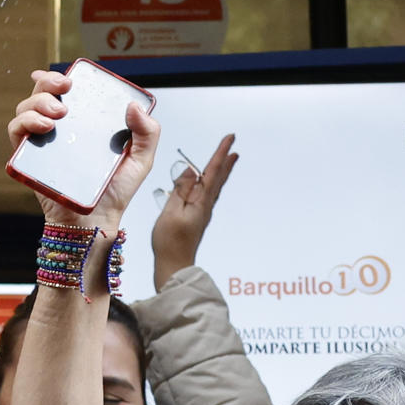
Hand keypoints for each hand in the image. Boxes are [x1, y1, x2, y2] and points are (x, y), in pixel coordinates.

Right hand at [7, 70, 159, 230]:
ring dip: (38, 102)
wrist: (95, 221)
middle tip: (64, 88)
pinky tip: (44, 127)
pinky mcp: (28, 157)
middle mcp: (60, 130)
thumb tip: (135, 106)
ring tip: (57, 114)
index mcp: (84, 125)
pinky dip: (25, 122)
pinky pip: (16, 131)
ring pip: (26, 107)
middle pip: (42, 94)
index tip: (70, 77)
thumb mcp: (141, 160)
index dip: (60, 78)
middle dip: (49, 83)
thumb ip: (148, 133)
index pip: (66, 93)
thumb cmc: (114, 194)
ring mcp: (43, 142)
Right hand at [152, 135, 237, 287]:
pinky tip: (207, 183)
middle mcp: (206, 206)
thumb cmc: (170, 242)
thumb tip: (190, 171)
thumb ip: (181, 189)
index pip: (212, 171)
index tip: (230, 139)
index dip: (220, 153)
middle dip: (225, 160)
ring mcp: (203, 213)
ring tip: (229, 159)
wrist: (174, 265)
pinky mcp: (197, 218)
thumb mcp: (172, 211)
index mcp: (201, 201)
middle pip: (218, 178)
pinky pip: (207, 194)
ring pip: (214, 186)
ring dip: (222, 170)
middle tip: (233, 145)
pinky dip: (211, 182)